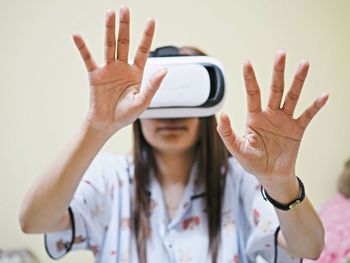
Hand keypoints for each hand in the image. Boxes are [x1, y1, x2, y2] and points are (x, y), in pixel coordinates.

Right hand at [73, 7, 166, 138]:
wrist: (108, 124)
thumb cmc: (126, 114)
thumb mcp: (142, 102)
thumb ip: (152, 86)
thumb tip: (164, 70)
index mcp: (136, 72)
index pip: (143, 50)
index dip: (146, 36)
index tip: (151, 20)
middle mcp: (122, 67)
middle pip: (124, 42)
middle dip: (125, 26)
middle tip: (124, 9)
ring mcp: (108, 69)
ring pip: (109, 45)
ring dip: (109, 30)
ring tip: (110, 13)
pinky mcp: (95, 75)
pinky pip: (88, 58)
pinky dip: (83, 47)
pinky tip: (77, 35)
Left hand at [217, 51, 327, 184]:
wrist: (270, 175)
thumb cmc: (252, 161)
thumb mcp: (237, 148)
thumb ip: (227, 133)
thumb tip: (221, 114)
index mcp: (254, 117)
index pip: (252, 93)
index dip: (250, 78)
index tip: (247, 62)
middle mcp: (270, 114)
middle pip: (275, 89)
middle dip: (278, 72)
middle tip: (281, 54)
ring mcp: (285, 120)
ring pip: (292, 97)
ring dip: (298, 81)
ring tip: (304, 64)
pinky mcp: (297, 130)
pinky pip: (307, 115)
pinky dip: (315, 106)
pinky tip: (324, 95)